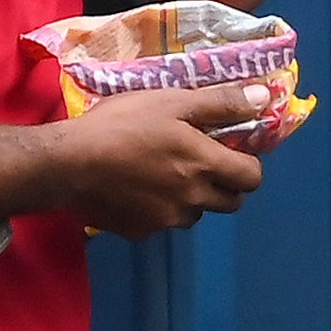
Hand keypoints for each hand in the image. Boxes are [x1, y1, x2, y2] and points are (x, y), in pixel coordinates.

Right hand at [45, 85, 275, 235]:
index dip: (247, 164)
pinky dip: (157, 209)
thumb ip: (220, 104)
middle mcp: (193, 200)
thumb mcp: (172, 102)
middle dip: (224, 184)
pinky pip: (161, 223)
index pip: (253, 178)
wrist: (66, 163)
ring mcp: (167, 220)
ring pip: (195, 213)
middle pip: (231, 202)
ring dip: (190, 197)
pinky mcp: (140, 232)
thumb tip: (264, 99)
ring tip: (161, 173)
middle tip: (198, 162)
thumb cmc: (121, 125)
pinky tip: (134, 189)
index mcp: (206, 167)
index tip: (230, 150)